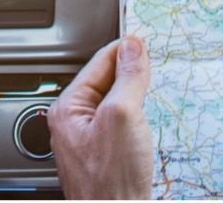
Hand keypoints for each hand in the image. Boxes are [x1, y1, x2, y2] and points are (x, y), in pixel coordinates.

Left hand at [50, 35, 153, 199]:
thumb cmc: (111, 182)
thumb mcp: (123, 116)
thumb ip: (127, 78)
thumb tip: (132, 47)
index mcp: (68, 109)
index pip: (97, 64)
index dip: (123, 50)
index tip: (144, 41)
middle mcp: (74, 125)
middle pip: (106, 83)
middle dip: (130, 74)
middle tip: (154, 64)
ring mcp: (90, 143)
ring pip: (116, 105)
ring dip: (135, 97)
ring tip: (153, 90)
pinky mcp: (106, 159)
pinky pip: (122, 127)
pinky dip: (138, 119)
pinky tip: (150, 123)